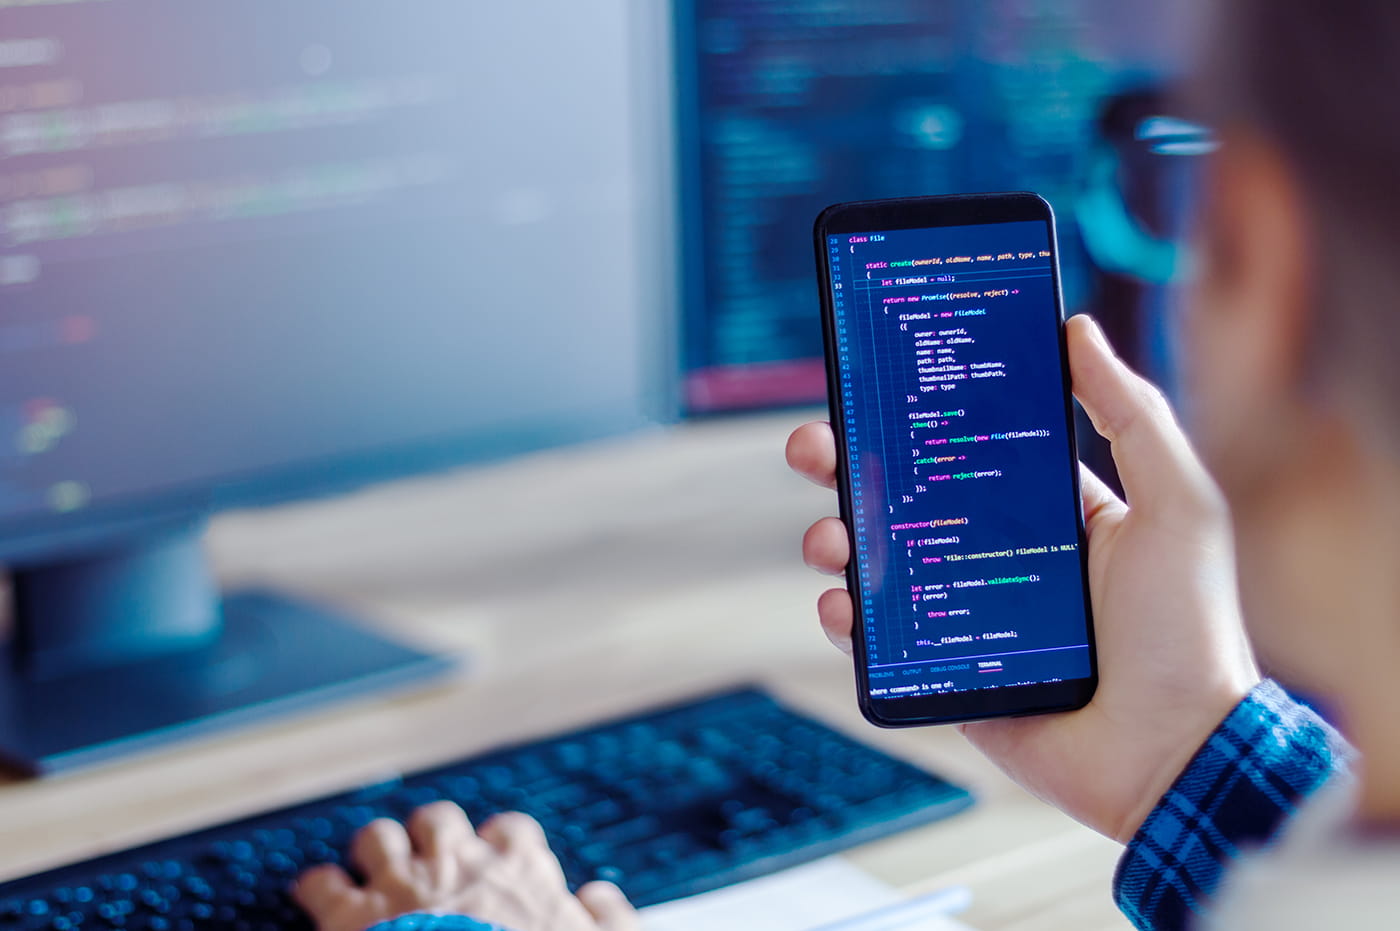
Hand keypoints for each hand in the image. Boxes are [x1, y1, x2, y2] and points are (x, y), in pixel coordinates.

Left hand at [294, 803, 638, 930]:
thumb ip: (609, 919)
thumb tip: (597, 896)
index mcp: (517, 872)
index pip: (512, 832)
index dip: (502, 845)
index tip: (498, 859)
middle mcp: (457, 865)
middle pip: (439, 821)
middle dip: (432, 836)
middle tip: (431, 860)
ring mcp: (400, 885)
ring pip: (378, 837)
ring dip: (375, 852)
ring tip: (374, 870)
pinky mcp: (350, 916)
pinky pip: (321, 883)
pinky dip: (319, 888)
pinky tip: (319, 897)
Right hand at [786, 314, 1260, 842]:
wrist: (1171, 755)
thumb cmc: (1187, 631)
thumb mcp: (1176, 505)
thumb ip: (1132, 415)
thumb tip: (1077, 331)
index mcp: (1045, 508)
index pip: (964, 444)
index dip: (916, 412)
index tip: (875, 379)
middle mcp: (994, 552)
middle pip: (901, 495)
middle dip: (846, 465)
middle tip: (814, 445)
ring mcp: (962, 612)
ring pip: (877, 561)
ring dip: (835, 538)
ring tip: (829, 536)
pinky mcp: (940, 669)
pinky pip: (877, 637)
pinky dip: (845, 616)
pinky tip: (841, 601)